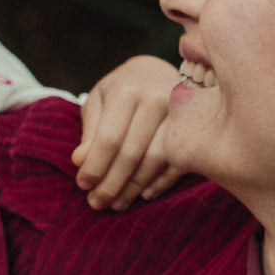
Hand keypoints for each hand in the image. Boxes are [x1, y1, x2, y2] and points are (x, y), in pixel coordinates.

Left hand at [73, 56, 181, 209]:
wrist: (158, 71)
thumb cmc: (122, 89)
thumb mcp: (100, 101)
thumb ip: (90, 130)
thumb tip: (79, 162)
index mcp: (126, 91)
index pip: (109, 138)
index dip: (95, 166)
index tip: (83, 185)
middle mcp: (156, 99)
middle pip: (131, 153)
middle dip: (111, 183)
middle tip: (97, 203)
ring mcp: (179, 114)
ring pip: (156, 160)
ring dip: (135, 187)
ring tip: (118, 203)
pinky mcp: (194, 128)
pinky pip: (178, 161)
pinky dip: (161, 182)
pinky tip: (145, 194)